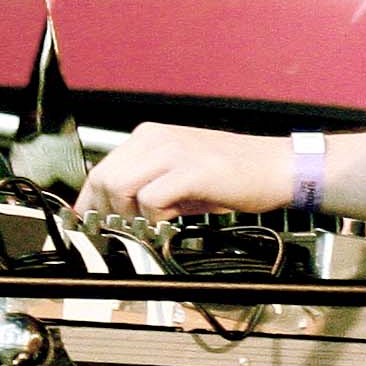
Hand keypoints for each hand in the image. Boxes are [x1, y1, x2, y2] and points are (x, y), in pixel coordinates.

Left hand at [78, 122, 293, 216]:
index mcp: (150, 136)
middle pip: (103, 178)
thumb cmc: (235, 174)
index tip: (89, 221)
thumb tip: (118, 214)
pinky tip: (171, 220)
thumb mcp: (181, 176)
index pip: (102, 168)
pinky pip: (150, 198)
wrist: (276, 167)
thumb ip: (148, 189)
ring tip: (152, 224)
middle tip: (124, 230)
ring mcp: (172, 151)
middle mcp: (156, 138)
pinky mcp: (190, 170)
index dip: (90, 200)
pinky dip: (154, 218)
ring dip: (129, 214)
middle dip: (106, 211)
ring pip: (119, 186)